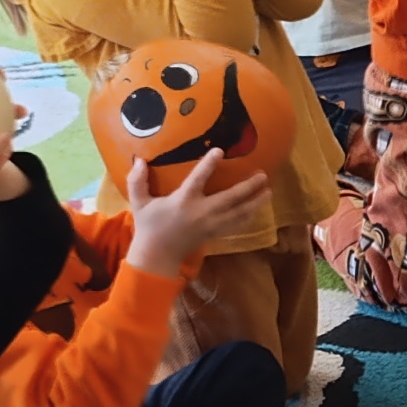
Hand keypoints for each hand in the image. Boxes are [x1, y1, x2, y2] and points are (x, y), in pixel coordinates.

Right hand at [121, 145, 265, 274]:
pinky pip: (236, 225)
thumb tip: (139, 160)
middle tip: (263, 176)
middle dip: (248, 188)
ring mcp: (211, 224)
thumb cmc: (149, 226)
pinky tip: (257, 209)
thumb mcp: (138, 202)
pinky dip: (248, 217)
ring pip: (238, 213)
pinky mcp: (215, 233)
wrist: (157, 256)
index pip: (198, 180)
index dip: (209, 165)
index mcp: (183, 201)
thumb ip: (137, 181)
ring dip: (255, 203)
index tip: (219, 151)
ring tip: (269, 192)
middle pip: (230, 199)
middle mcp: (201, 212)